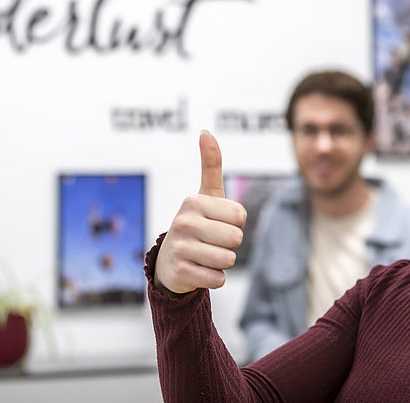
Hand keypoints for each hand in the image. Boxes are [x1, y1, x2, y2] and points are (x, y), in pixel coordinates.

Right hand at [154, 131, 246, 294]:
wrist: (169, 261)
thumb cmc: (197, 224)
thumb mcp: (205, 195)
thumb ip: (210, 164)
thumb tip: (205, 132)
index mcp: (193, 201)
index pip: (240, 216)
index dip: (235, 224)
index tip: (217, 223)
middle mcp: (183, 222)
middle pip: (236, 239)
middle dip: (230, 244)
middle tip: (211, 241)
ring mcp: (180, 247)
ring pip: (228, 260)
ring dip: (223, 262)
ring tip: (206, 256)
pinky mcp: (179, 272)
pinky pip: (218, 279)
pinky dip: (215, 278)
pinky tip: (200, 270)